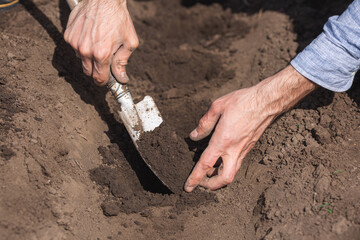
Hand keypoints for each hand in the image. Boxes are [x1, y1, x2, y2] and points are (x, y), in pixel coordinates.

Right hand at [64, 0, 138, 85]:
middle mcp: (86, 51)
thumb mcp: (129, 42)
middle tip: (105, 64)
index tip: (107, 81)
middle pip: (88, 72)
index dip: (104, 82)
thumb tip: (121, 78)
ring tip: (99, 44)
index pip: (99, 79)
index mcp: (101, 54)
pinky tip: (90, 37)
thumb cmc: (119, 18)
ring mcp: (75, 43)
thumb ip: (123, 62)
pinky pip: (75, 48)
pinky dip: (82, 47)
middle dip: (97, 71)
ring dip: (89, 58)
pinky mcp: (68, 35)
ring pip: (82, 60)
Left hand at [184, 65, 316, 191]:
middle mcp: (234, 150)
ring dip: (219, 177)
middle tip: (200, 182)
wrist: (267, 101)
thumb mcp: (218, 106)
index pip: (206, 164)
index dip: (195, 178)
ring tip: (208, 171)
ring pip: (232, 173)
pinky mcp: (249, 147)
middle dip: (211, 185)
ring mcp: (244, 150)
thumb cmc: (243, 101)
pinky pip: (237, 163)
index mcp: (223, 141)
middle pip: (224, 179)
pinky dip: (227, 167)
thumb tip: (194, 135)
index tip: (188, 187)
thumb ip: (205, 123)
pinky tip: (221, 159)